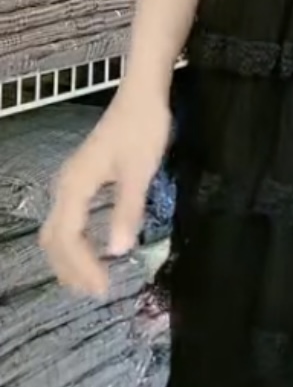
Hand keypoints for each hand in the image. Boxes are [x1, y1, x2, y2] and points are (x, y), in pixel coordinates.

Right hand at [40, 88, 170, 296]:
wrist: (142, 94)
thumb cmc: (143, 128)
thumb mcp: (139, 170)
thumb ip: (127, 209)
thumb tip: (117, 250)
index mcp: (75, 185)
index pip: (69, 238)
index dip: (83, 267)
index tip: (105, 288)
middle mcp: (65, 185)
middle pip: (55, 238)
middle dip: (71, 269)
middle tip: (97, 292)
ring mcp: (71, 181)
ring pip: (57, 229)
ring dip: (70, 258)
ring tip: (92, 280)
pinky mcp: (82, 178)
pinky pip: (66, 219)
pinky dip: (74, 242)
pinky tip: (93, 250)